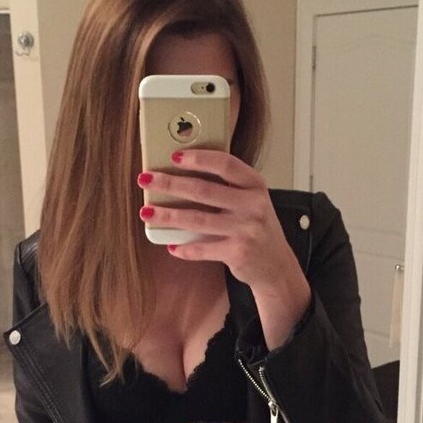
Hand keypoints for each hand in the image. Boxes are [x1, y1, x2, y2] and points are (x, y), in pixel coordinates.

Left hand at [138, 151, 310, 347]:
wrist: (276, 265)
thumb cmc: (256, 227)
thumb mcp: (251, 201)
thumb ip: (227, 188)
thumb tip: (182, 174)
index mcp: (255, 185)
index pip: (225, 164)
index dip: (198, 158)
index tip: (174, 157)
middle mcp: (253, 205)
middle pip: (203, 190)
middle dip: (170, 184)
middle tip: (146, 179)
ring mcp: (246, 230)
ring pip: (197, 219)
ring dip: (167, 216)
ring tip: (146, 212)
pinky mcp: (238, 253)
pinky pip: (202, 248)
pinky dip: (184, 248)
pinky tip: (170, 245)